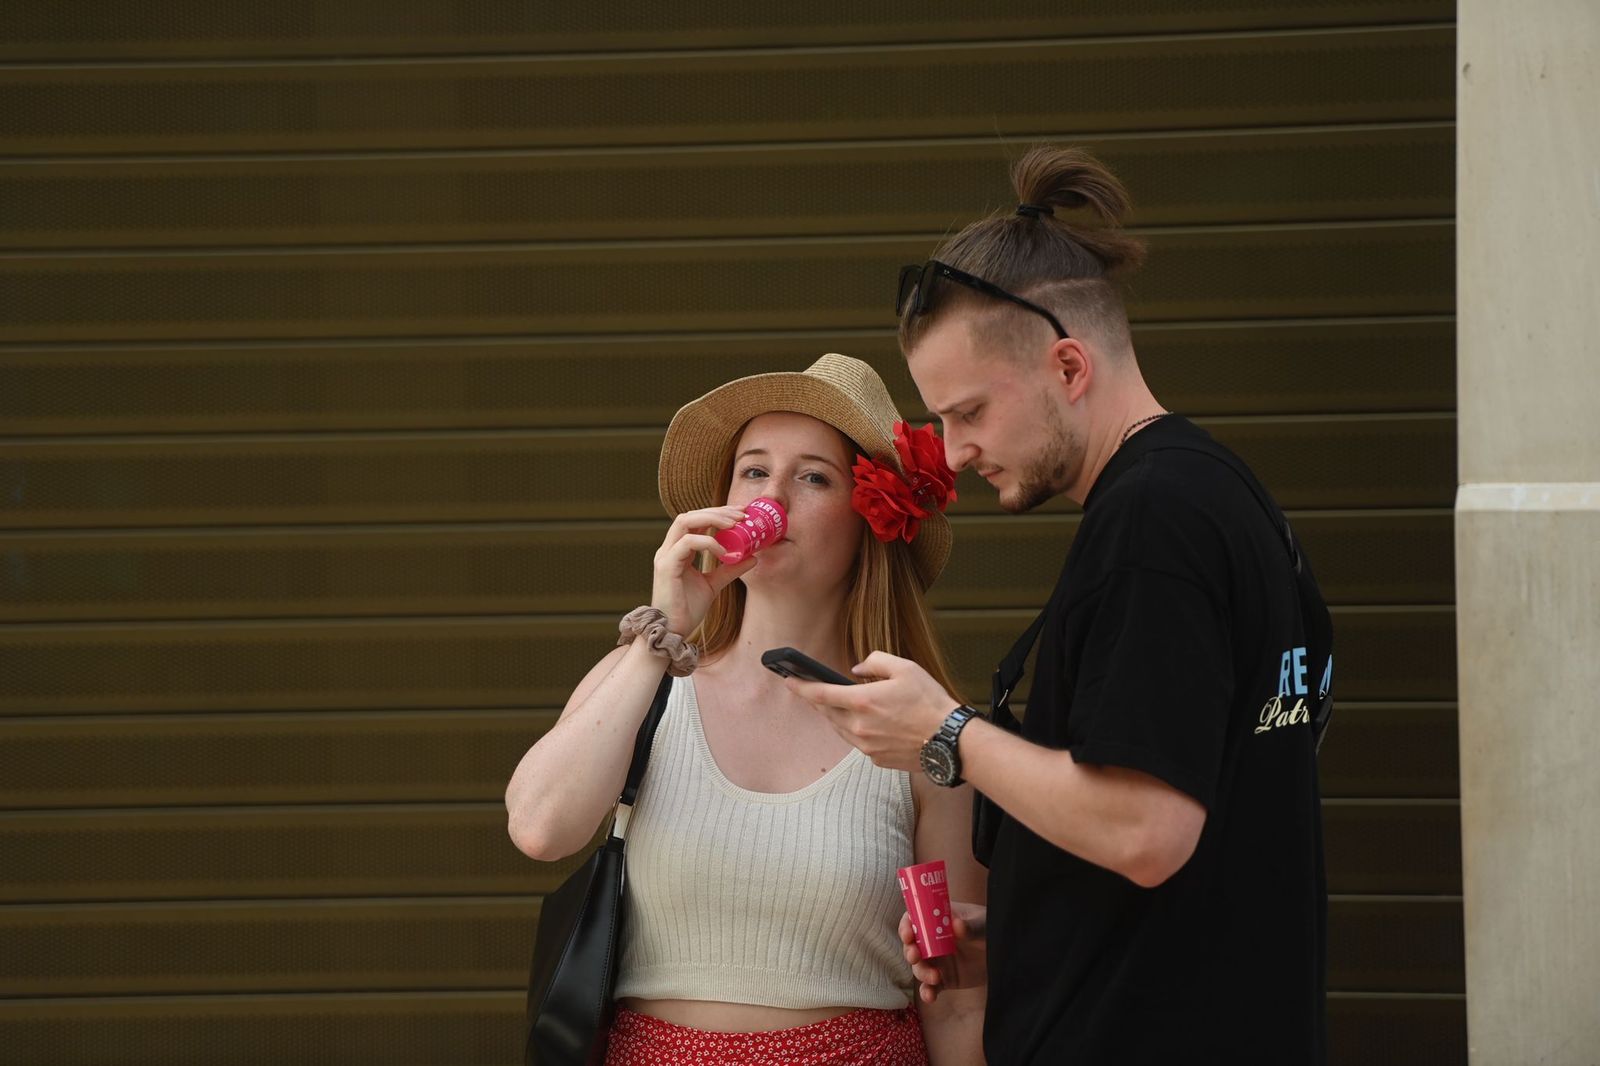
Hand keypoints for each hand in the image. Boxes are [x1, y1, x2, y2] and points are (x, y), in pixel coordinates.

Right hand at [650, 506, 758, 635]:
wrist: (674, 631)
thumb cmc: (687, 609)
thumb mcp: (713, 584)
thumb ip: (730, 569)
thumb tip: (753, 557)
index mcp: (677, 550)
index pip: (695, 521)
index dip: (717, 513)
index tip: (741, 513)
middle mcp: (669, 549)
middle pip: (690, 515)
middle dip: (717, 511)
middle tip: (741, 514)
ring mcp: (666, 556)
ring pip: (685, 521)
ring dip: (712, 519)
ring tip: (735, 525)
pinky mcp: (667, 567)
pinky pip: (687, 543)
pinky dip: (708, 543)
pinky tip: (724, 552)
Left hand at [787, 651, 955, 771]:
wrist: (950, 740)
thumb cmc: (930, 702)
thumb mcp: (905, 668)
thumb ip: (875, 662)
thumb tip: (856, 670)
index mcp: (862, 701)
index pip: (820, 694)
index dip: (801, 687)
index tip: (787, 680)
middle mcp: (859, 727)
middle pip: (828, 713)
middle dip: (820, 701)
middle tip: (816, 690)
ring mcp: (866, 746)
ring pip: (841, 729)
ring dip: (838, 716)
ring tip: (845, 704)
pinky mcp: (876, 759)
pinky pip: (858, 742)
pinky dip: (858, 731)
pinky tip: (872, 723)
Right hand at [900, 902, 986, 1003]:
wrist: (1005, 956)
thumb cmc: (992, 930)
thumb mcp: (984, 925)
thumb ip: (971, 926)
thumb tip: (957, 924)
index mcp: (939, 920)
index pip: (915, 919)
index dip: (907, 925)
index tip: (909, 934)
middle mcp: (933, 940)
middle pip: (912, 945)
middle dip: (910, 951)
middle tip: (915, 956)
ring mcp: (938, 960)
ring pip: (919, 967)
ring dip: (921, 972)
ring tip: (935, 977)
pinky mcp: (944, 979)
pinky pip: (930, 986)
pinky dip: (927, 992)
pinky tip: (930, 996)